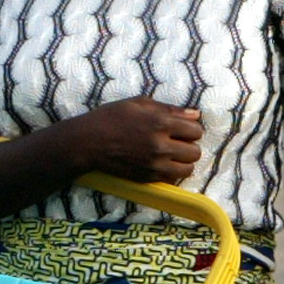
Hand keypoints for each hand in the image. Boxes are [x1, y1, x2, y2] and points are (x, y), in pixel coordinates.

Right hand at [62, 96, 202, 183]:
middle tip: (178, 142)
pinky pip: (172, 179)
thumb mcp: (139, 103)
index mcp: (161, 123)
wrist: (87, 142)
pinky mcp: (146, 178)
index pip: (196, 131)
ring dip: (184, 162)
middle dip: (190, 146)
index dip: (192, 128)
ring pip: (188, 169)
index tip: (182, 128)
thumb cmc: (112, 117)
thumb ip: (170, 109)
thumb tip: (195, 114)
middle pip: (195, 152)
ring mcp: (154, 164)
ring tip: (173, 155)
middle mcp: (161, 146)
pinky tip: (162, 163)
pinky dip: (171, 172)